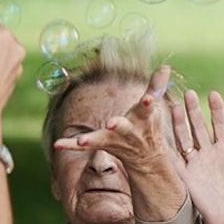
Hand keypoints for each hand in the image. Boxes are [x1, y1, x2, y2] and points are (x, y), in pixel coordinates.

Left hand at [52, 66, 177, 174]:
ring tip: (81, 140)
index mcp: (144, 118)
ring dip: (92, 139)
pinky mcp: (102, 144)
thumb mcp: (155, 106)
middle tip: (112, 123)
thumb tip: (166, 66)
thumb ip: (157, 85)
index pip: (148, 109)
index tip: (149, 99)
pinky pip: (83, 145)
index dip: (149, 104)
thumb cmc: (150, 125)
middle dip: (119, 125)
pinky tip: (57, 144)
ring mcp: (115, 139)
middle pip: (124, 127)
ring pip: (102, 139)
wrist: (148, 157)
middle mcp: (129, 131)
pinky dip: (70, 144)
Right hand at [171, 89, 223, 223]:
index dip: (216, 110)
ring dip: (179, 123)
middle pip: (198, 127)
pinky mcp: (185, 177)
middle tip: (188, 93)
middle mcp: (208, 153)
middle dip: (193, 111)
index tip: (213, 94)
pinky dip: (166, 147)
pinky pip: (173, 160)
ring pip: (184, 139)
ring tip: (172, 106)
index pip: (220, 124)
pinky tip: (159, 134)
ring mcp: (195, 164)